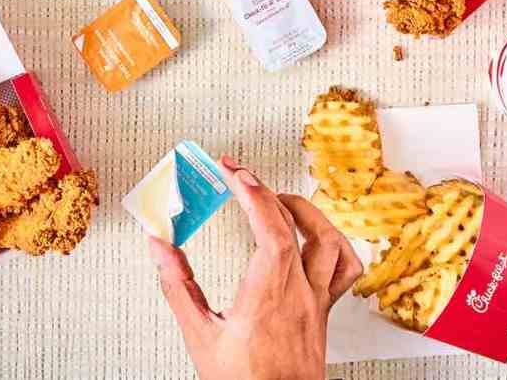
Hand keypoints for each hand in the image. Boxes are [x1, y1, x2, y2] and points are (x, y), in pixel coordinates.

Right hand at [150, 156, 361, 379]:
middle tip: (240, 176)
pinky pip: (345, 268)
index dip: (254, 193)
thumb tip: (160, 246)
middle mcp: (299, 294)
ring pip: (330, 241)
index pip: (272, 230)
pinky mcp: (324, 310)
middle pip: (296, 225)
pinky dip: (333, 242)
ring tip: (279, 199)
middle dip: (265, 190)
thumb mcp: (199, 334)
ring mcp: (317, 301)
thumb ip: (178, 286)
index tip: (235, 172)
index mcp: (268, 296)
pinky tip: (315, 236)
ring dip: (305, 210)